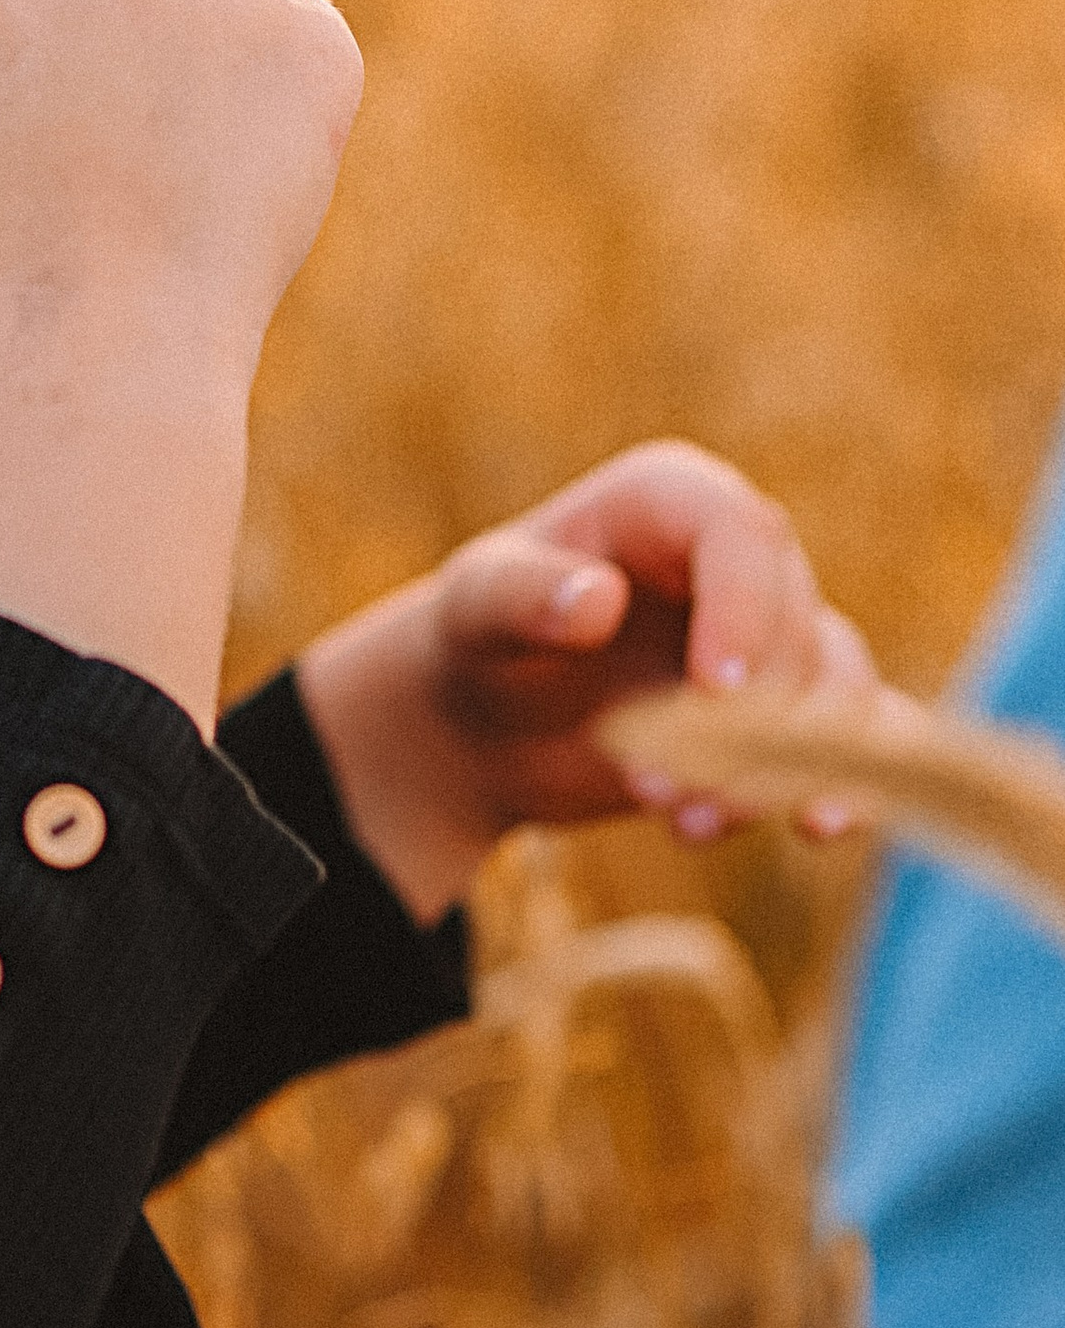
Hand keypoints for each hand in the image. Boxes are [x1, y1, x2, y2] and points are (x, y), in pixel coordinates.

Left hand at [295, 439, 890, 920]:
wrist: (494, 717)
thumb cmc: (483, 635)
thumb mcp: (474, 608)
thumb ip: (521, 597)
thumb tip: (596, 601)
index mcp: (669, 499)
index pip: (741, 531)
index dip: (745, 609)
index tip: (716, 696)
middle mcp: (740, 556)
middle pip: (794, 620)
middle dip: (743, 717)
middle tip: (653, 787)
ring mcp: (775, 633)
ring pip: (831, 688)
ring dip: (779, 765)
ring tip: (688, 821)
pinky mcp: (790, 710)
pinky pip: (852, 741)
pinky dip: (842, 784)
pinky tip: (815, 828)